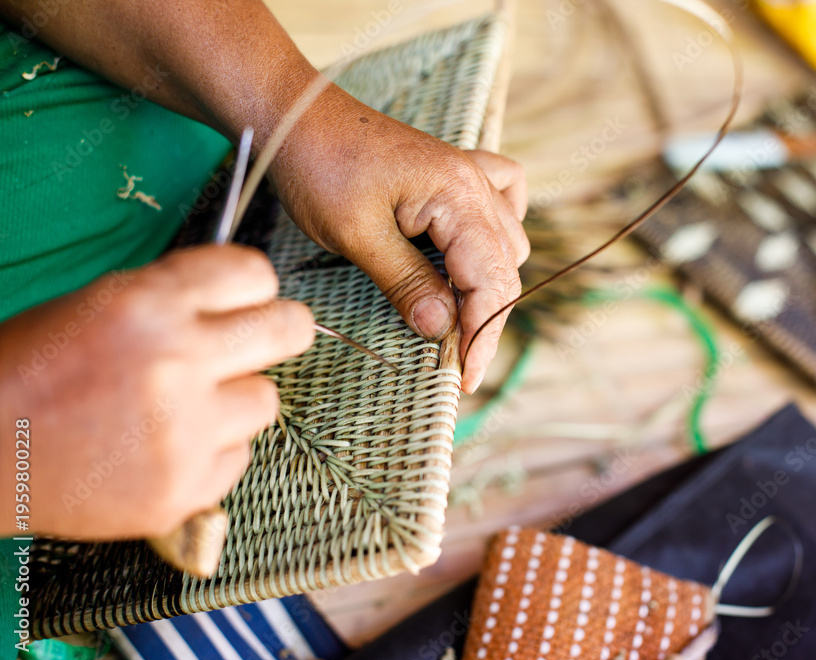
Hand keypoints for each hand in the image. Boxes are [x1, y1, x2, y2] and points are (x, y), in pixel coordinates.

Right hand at [0, 245, 313, 538]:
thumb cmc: (31, 371)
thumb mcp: (99, 304)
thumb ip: (176, 300)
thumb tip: (242, 302)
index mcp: (150, 303)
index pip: (255, 273)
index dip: (252, 287)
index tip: (246, 300)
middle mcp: (178, 362)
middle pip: (289, 329)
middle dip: (279, 331)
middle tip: (259, 344)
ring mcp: (186, 431)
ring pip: (265, 399)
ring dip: (235, 400)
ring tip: (183, 408)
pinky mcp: (185, 488)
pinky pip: (239, 457)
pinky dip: (210, 453)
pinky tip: (163, 449)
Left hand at [269, 87, 528, 393]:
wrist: (297, 117)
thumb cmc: (319, 167)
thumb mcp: (357, 235)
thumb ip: (406, 282)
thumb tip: (440, 328)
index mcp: (457, 195)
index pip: (491, 279)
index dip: (481, 335)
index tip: (463, 376)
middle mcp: (475, 184)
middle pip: (504, 267)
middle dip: (485, 320)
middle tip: (456, 363)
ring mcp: (469, 175)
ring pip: (507, 242)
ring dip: (488, 283)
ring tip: (457, 320)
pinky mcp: (453, 175)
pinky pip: (502, 202)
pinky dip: (498, 233)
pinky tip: (476, 251)